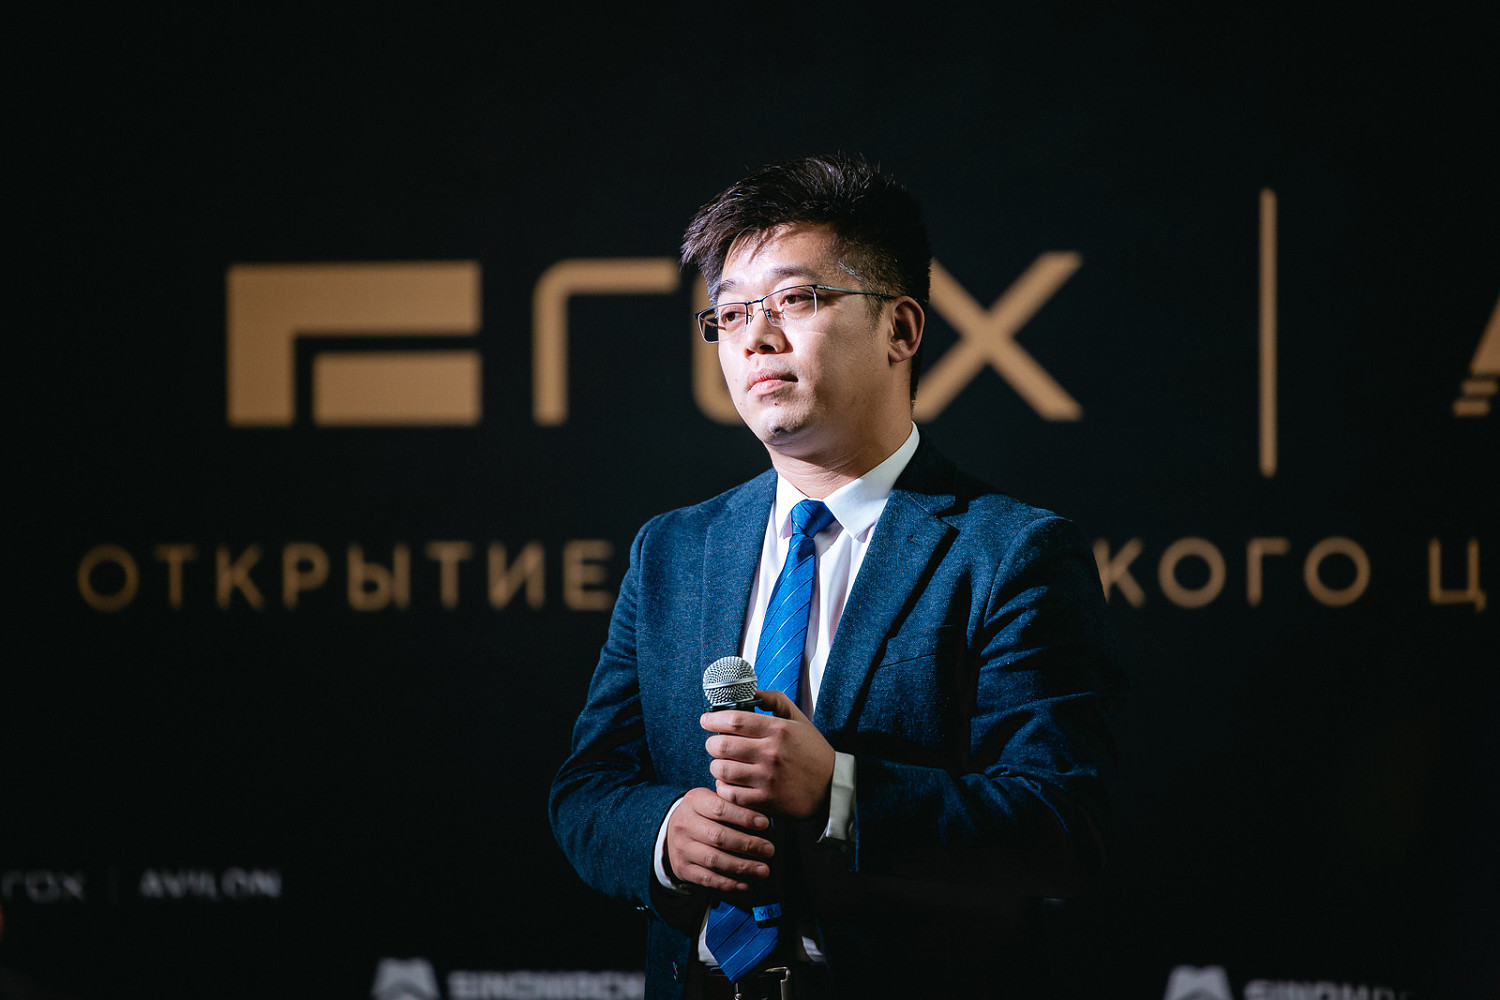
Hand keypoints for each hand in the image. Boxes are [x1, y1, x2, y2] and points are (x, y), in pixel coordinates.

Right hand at [664, 787, 773, 892]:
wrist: (673, 833)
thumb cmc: (703, 815)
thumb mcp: (712, 800)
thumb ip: (734, 806)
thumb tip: (763, 821)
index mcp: (694, 801)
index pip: (720, 808)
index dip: (744, 817)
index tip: (765, 824)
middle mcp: (684, 824)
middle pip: (718, 836)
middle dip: (748, 845)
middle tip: (769, 850)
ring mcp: (682, 848)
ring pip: (714, 860)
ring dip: (742, 867)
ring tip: (763, 870)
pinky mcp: (682, 869)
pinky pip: (707, 879)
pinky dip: (728, 884)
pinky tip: (745, 884)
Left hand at [702, 690, 835, 819]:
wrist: (833, 788)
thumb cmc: (813, 752)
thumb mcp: (800, 720)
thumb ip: (775, 701)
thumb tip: (752, 690)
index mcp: (778, 730)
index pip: (734, 720)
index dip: (713, 719)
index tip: (706, 720)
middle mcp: (771, 753)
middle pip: (722, 745)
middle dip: (712, 744)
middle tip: (714, 744)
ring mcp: (767, 778)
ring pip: (722, 770)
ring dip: (717, 765)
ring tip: (722, 764)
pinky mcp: (765, 800)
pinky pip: (730, 794)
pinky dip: (724, 787)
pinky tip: (729, 783)